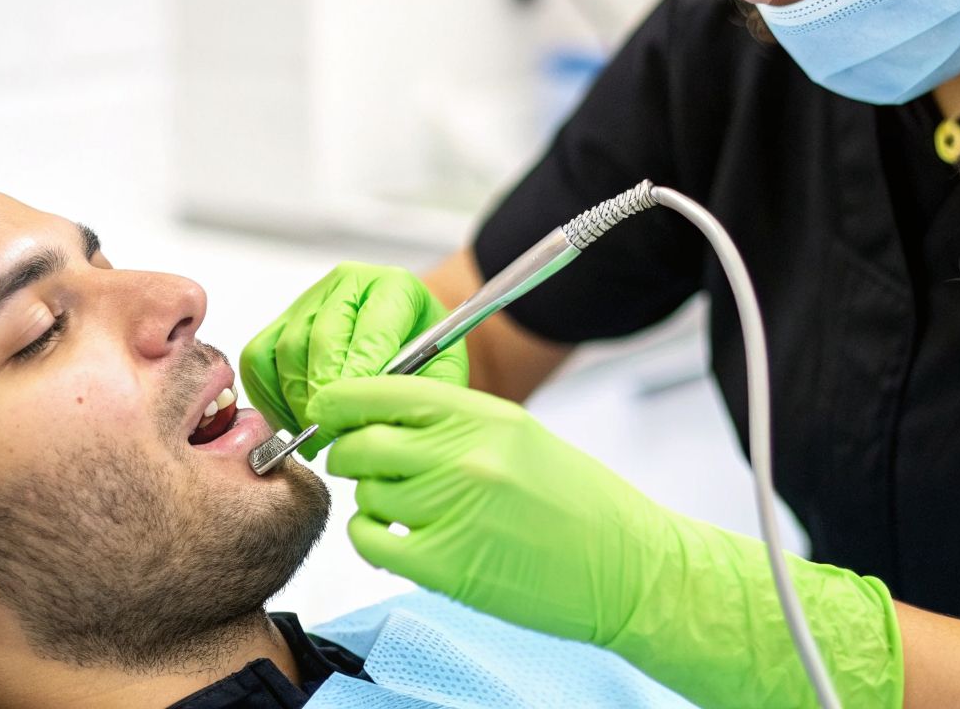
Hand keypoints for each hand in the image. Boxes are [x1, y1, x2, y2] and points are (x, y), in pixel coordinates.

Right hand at [239, 262, 467, 458]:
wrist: (412, 335)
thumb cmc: (429, 353)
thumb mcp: (443, 370)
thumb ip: (418, 391)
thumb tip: (374, 422)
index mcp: (395, 287)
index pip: (369, 330)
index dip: (358, 376)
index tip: (353, 411)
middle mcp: (348, 284)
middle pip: (320, 339)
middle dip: (323, 394)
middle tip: (330, 433)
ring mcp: (310, 299)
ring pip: (286, 350)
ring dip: (296, 400)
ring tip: (316, 432)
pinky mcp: (282, 320)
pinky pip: (259, 358)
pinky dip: (270, 395)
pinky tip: (294, 419)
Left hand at [311, 375, 903, 707]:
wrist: (630, 569)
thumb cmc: (580, 504)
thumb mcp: (521, 436)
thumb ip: (454, 422)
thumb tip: (382, 415)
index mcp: (485, 417)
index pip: (385, 391)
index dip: (343, 400)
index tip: (328, 409)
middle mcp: (465, 458)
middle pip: (363, 444)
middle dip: (351, 452)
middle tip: (358, 461)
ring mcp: (453, 512)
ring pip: (367, 494)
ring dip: (372, 498)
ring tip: (403, 505)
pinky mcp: (446, 567)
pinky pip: (371, 542)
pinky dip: (369, 536)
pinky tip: (391, 534)